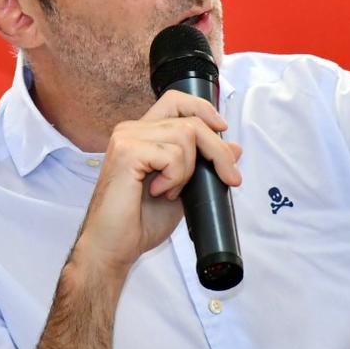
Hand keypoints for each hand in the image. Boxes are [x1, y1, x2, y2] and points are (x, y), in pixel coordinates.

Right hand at [73, 90, 243, 275]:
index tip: (222, 130)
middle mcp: (132, 130)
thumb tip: (235, 147)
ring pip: (185, 135)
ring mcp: (127, 138)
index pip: (175, 101)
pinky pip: (172, 154)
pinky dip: (174, 177)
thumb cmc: (139, 222)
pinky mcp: (126, 152)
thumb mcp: (183, 189)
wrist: (114, 247)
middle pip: (190, 120)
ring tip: (169, 191)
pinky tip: (157, 191)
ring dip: (188, 170)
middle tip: (230, 178)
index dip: (202, 109)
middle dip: (217, 150)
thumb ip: (202, 165)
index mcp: (142, 134)